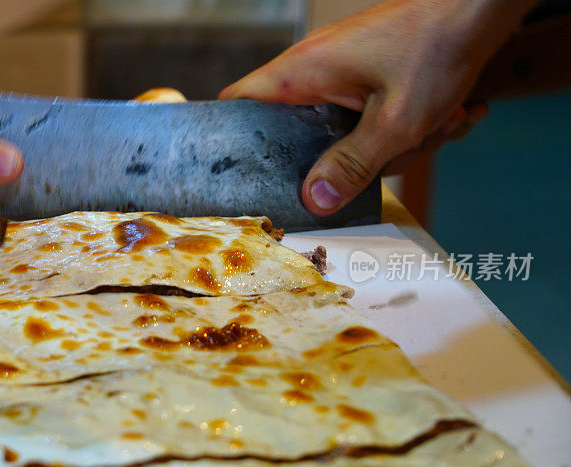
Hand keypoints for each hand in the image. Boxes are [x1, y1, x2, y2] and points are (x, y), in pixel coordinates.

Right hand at [220, 0, 536, 214]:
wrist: (481, 5)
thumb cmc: (436, 45)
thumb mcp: (396, 122)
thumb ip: (353, 166)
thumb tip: (316, 200)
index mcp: (301, 74)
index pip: (238, 104)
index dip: (233, 140)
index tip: (248, 175)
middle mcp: (313, 69)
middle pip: (301, 132)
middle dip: (351, 154)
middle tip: (392, 149)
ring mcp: (341, 69)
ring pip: (345, 129)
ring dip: (396, 139)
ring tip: (436, 123)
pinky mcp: (366, 72)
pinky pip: (371, 114)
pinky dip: (410, 122)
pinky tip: (448, 113)